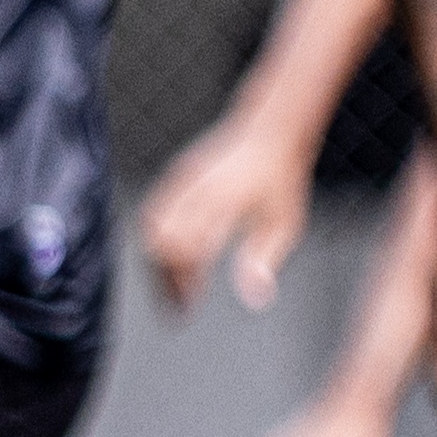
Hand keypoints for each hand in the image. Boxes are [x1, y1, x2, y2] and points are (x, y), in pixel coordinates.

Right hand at [140, 110, 319, 313]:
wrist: (271, 131)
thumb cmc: (282, 180)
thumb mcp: (284, 224)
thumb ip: (264, 260)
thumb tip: (256, 299)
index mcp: (224, 203)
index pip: (190, 249)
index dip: (184, 282)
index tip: (189, 305)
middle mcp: (197, 189)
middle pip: (163, 241)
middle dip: (166, 275)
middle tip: (179, 303)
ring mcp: (182, 178)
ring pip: (151, 227)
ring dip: (159, 260)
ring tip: (174, 286)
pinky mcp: (176, 174)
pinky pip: (152, 211)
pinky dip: (156, 238)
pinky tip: (171, 258)